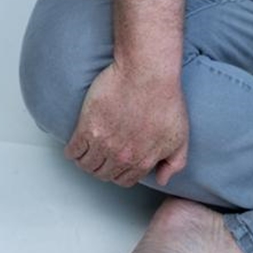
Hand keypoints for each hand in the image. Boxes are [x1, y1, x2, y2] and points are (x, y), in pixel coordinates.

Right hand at [64, 61, 188, 187]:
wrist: (148, 72)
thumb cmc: (165, 98)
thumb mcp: (180, 134)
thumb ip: (175, 161)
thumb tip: (162, 180)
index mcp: (143, 160)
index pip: (124, 180)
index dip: (120, 171)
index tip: (117, 163)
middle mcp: (122, 157)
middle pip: (103, 174)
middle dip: (103, 167)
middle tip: (102, 155)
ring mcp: (104, 144)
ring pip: (87, 165)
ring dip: (86, 161)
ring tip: (88, 150)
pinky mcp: (88, 129)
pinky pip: (73, 151)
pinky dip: (72, 151)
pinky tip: (76, 144)